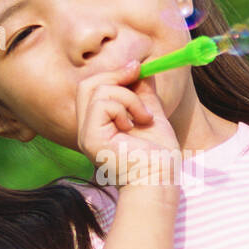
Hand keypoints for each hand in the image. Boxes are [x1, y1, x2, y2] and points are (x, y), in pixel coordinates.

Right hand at [75, 60, 180, 184]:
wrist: (161, 180)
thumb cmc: (159, 157)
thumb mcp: (150, 115)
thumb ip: (142, 94)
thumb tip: (140, 69)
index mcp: (99, 125)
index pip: (94, 88)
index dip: (114, 73)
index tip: (137, 68)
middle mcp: (88, 130)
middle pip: (87, 85)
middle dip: (115, 74)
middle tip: (137, 73)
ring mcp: (87, 135)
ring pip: (97, 90)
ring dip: (128, 96)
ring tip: (144, 117)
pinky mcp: (91, 139)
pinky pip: (102, 103)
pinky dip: (125, 106)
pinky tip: (136, 124)